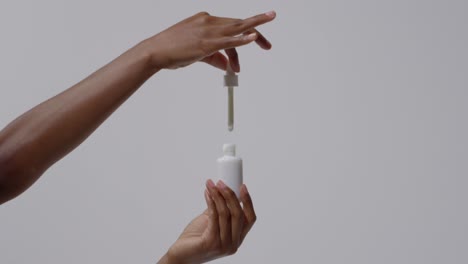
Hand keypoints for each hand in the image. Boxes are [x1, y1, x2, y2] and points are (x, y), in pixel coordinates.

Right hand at [141, 11, 275, 71]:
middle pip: (238, 25)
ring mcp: (208, 31)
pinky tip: (254, 37)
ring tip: (270, 17)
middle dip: (256, 31)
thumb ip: (215, 58)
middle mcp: (208, 22)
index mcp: (205, 20)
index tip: (251, 49)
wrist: (155, 51)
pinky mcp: (206, 44)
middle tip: (268, 43)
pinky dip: (242, 39)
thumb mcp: (196, 52)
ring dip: (256, 25)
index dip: (243, 40)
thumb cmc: (172, 50)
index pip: (230, 28)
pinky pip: (228, 40)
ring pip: (237, 27)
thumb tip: (228, 65)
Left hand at [159, 179, 256, 263]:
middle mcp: (233, 244)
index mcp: (237, 239)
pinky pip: (214, 217)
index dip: (248, 201)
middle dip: (230, 195)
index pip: (250, 218)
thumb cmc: (195, 240)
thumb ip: (220, 210)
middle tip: (221, 183)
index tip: (242, 186)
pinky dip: (211, 202)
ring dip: (218, 195)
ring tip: (211, 185)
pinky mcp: (211, 243)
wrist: (180, 255)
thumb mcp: (211, 222)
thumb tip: (223, 191)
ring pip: (226, 214)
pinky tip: (207, 194)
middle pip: (239, 214)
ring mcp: (223, 245)